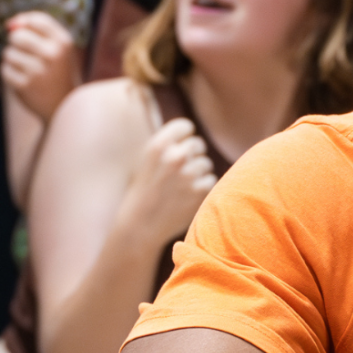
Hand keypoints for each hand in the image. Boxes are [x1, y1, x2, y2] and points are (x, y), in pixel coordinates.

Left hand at [1, 11, 80, 120]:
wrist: (62, 106)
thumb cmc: (57, 71)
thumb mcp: (57, 48)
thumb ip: (36, 30)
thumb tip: (9, 24)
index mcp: (63, 42)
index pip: (35, 20)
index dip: (23, 23)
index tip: (21, 31)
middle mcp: (53, 54)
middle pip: (17, 35)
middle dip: (15, 42)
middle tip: (24, 53)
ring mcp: (39, 71)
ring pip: (8, 53)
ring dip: (12, 60)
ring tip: (26, 69)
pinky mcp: (25, 85)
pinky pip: (5, 69)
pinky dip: (9, 73)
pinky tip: (22, 80)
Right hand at [123, 117, 216, 242]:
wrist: (141, 225)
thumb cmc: (143, 191)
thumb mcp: (145, 160)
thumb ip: (167, 144)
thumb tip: (189, 133)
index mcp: (158, 145)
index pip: (185, 126)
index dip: (184, 137)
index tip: (179, 147)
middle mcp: (174, 157)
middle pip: (197, 144)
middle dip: (191, 156)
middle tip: (180, 170)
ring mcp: (188, 176)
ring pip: (205, 163)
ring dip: (197, 173)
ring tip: (181, 185)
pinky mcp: (199, 193)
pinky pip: (211, 180)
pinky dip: (202, 188)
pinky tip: (187, 195)